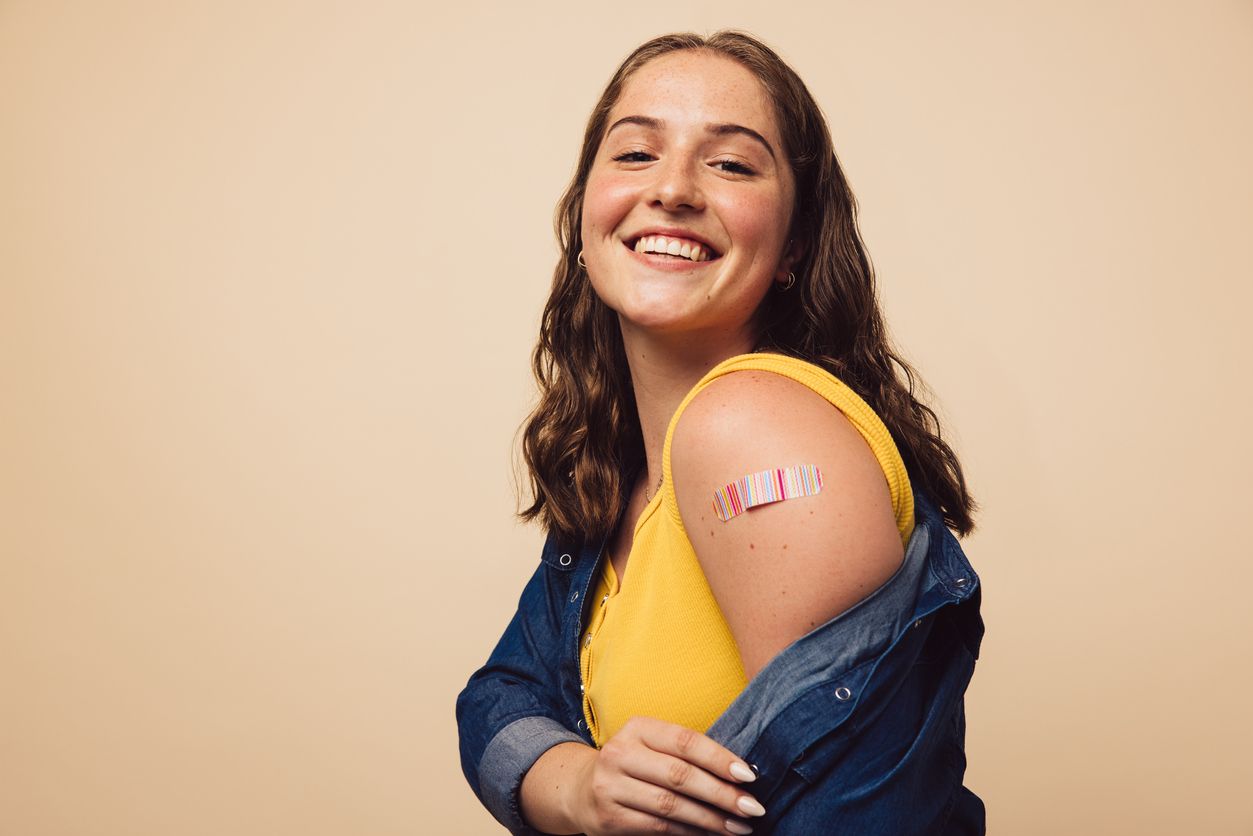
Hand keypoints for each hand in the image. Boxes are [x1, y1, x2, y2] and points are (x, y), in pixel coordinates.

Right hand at [569, 716, 765, 834]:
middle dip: (722, 794)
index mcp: (638, 728)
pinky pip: (659, 827)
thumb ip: (686, 754)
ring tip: (738, 827)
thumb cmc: (634, 765)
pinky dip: (689, 832)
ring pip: (671, 806)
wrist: (581, 788)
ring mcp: (611, 787)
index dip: (719, 759)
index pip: (685, 741)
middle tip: (752, 807)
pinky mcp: (609, 818)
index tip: (749, 777)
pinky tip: (710, 833)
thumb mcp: (652, 746)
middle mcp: (620, 753)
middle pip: (680, 776)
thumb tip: (740, 774)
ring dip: (711, 819)